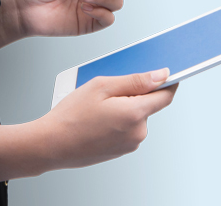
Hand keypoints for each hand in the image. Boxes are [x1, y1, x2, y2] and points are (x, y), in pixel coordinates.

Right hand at [38, 69, 178, 170]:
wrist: (53, 144)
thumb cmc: (73, 114)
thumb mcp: (101, 86)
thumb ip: (134, 80)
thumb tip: (161, 75)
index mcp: (135, 114)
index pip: (165, 96)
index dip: (167, 81)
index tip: (165, 72)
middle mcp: (138, 132)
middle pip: (147, 104)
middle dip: (132, 92)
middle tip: (107, 88)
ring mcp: (130, 143)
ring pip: (135, 115)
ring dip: (122, 105)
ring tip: (96, 105)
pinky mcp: (121, 150)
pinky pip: (126, 127)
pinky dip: (116, 118)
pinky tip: (96, 117)